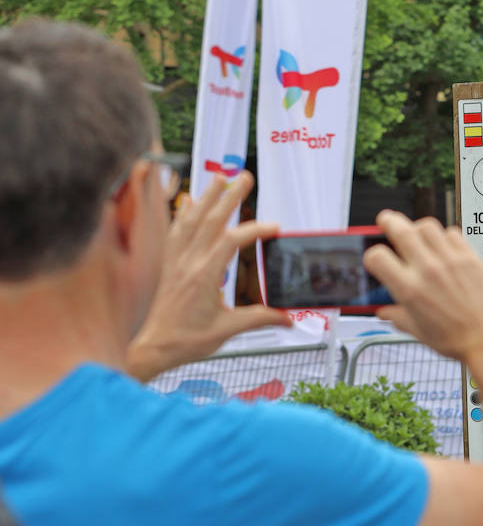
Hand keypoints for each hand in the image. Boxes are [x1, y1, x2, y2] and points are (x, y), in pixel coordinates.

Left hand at [126, 173, 290, 380]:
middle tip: (244, 177)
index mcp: (203, 276)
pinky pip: (174, 231)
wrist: (151, 347)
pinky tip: (188, 200)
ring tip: (219, 178)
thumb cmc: (184, 340)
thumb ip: (259, 319)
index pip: (230, 241)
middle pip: (210, 220)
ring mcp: (174, 261)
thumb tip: (287, 318)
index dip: (254, 230)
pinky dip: (182, 213)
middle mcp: (187, 263)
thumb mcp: (227, 330)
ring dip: (206, 197)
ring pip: (191, 220)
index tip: (273, 227)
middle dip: (229, 196)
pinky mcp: (167, 264)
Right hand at [365, 211, 482, 361]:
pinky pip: (453, 233)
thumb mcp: (418, 331)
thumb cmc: (455, 339)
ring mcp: (450, 261)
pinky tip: (444, 246)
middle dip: (388, 221)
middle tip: (386, 221)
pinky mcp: (469, 258)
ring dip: (418, 228)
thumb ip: (397, 317)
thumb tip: (383, 312)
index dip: (372, 255)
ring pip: (427, 226)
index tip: (377, 258)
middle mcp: (427, 270)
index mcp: (409, 290)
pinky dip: (444, 236)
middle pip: (400, 229)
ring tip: (418, 236)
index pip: (377, 256)